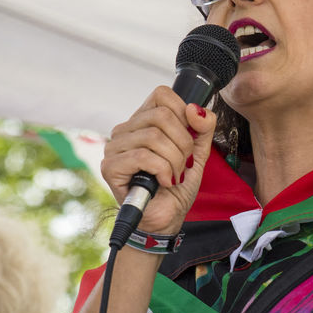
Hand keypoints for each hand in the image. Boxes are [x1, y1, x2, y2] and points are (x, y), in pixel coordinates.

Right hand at [102, 87, 218, 233]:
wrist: (167, 217)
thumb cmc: (176, 185)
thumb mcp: (197, 153)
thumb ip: (202, 128)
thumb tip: (195, 109)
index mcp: (143, 120)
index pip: (162, 94)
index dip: (183, 114)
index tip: (188, 140)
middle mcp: (126, 130)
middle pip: (161, 116)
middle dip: (183, 143)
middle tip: (183, 163)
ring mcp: (114, 147)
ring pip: (153, 136)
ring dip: (174, 160)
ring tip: (174, 175)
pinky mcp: (110, 166)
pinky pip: (143, 156)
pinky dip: (162, 170)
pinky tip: (164, 182)